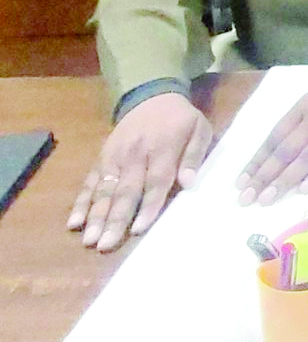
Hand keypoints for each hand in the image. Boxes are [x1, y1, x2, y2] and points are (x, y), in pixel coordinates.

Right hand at [68, 93, 213, 252]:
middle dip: (115, 219)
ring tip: (88, 239)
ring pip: (103, 190)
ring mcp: (114, 157)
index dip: (148, 206)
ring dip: (95, 216)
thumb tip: (189, 182)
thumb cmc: (181, 120)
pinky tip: (74, 222)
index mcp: (162, 148)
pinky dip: (81, 202)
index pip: (155, 181)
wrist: (152, 97)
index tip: (139, 229)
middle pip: (125, 190)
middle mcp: (134, 154)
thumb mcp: (200, 130)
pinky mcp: (102, 158)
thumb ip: (194, 156)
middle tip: (105, 245)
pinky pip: (90, 182)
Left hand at [236, 60, 307, 204]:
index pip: (275, 136)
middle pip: (287, 149)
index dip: (258, 160)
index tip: (242, 181)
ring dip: (287, 179)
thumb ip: (301, 121)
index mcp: (304, 105)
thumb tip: (278, 153)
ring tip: (269, 198)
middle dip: (265, 175)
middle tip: (248, 197)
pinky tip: (305, 189)